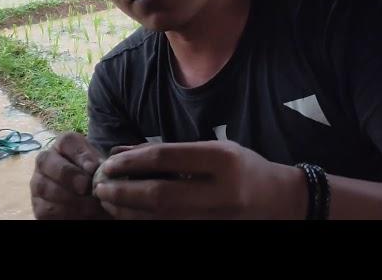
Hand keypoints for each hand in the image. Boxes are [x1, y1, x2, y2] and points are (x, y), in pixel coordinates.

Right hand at [30, 132, 111, 219]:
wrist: (92, 204)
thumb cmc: (98, 180)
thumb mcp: (104, 169)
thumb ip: (107, 161)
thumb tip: (111, 157)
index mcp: (64, 145)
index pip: (67, 141)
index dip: (80, 154)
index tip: (94, 168)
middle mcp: (46, 160)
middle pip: (46, 160)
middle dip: (68, 174)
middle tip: (86, 187)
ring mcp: (38, 183)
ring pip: (44, 186)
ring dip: (69, 198)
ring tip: (91, 205)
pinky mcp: (38, 205)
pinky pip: (46, 208)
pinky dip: (65, 212)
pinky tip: (82, 214)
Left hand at [92, 140, 306, 219]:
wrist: (281, 202)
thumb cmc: (241, 168)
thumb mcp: (211, 149)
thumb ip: (168, 151)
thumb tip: (121, 152)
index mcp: (221, 160)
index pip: (165, 157)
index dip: (130, 161)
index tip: (109, 163)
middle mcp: (221, 192)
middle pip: (159, 194)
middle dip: (122, 192)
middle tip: (100, 187)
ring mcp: (217, 219)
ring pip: (160, 219)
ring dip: (127, 212)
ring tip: (108, 202)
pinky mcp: (210, 232)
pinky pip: (169, 229)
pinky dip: (144, 223)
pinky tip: (128, 217)